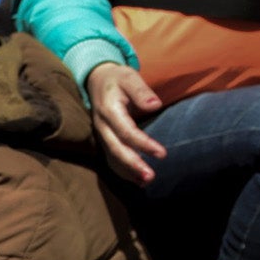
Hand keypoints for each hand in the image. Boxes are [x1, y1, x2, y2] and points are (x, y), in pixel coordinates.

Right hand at [85, 62, 166, 183]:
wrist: (97, 80)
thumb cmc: (117, 79)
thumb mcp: (129, 77)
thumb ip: (141, 91)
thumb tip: (155, 105)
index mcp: (109, 110)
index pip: (126, 132)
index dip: (143, 144)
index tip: (162, 154)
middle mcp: (102, 126)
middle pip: (116, 149)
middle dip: (133, 165)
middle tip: (151, 177)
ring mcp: (101, 135)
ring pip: (112, 158)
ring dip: (128, 172)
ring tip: (146, 181)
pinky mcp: (104, 140)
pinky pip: (111, 159)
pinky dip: (123, 171)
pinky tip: (138, 180)